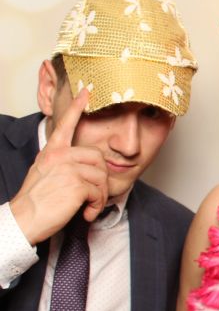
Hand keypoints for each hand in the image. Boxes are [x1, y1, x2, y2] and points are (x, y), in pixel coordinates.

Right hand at [9, 88, 107, 243]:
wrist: (24, 219)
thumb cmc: (36, 201)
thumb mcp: (46, 174)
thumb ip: (62, 165)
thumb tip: (84, 167)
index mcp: (51, 152)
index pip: (66, 125)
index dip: (77, 107)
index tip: (86, 91)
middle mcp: (59, 156)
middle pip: (98, 158)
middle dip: (101, 180)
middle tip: (93, 196)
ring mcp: (68, 168)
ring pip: (101, 176)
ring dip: (100, 196)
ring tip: (88, 207)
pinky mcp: (76, 184)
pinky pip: (99, 192)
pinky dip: (97, 206)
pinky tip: (87, 213)